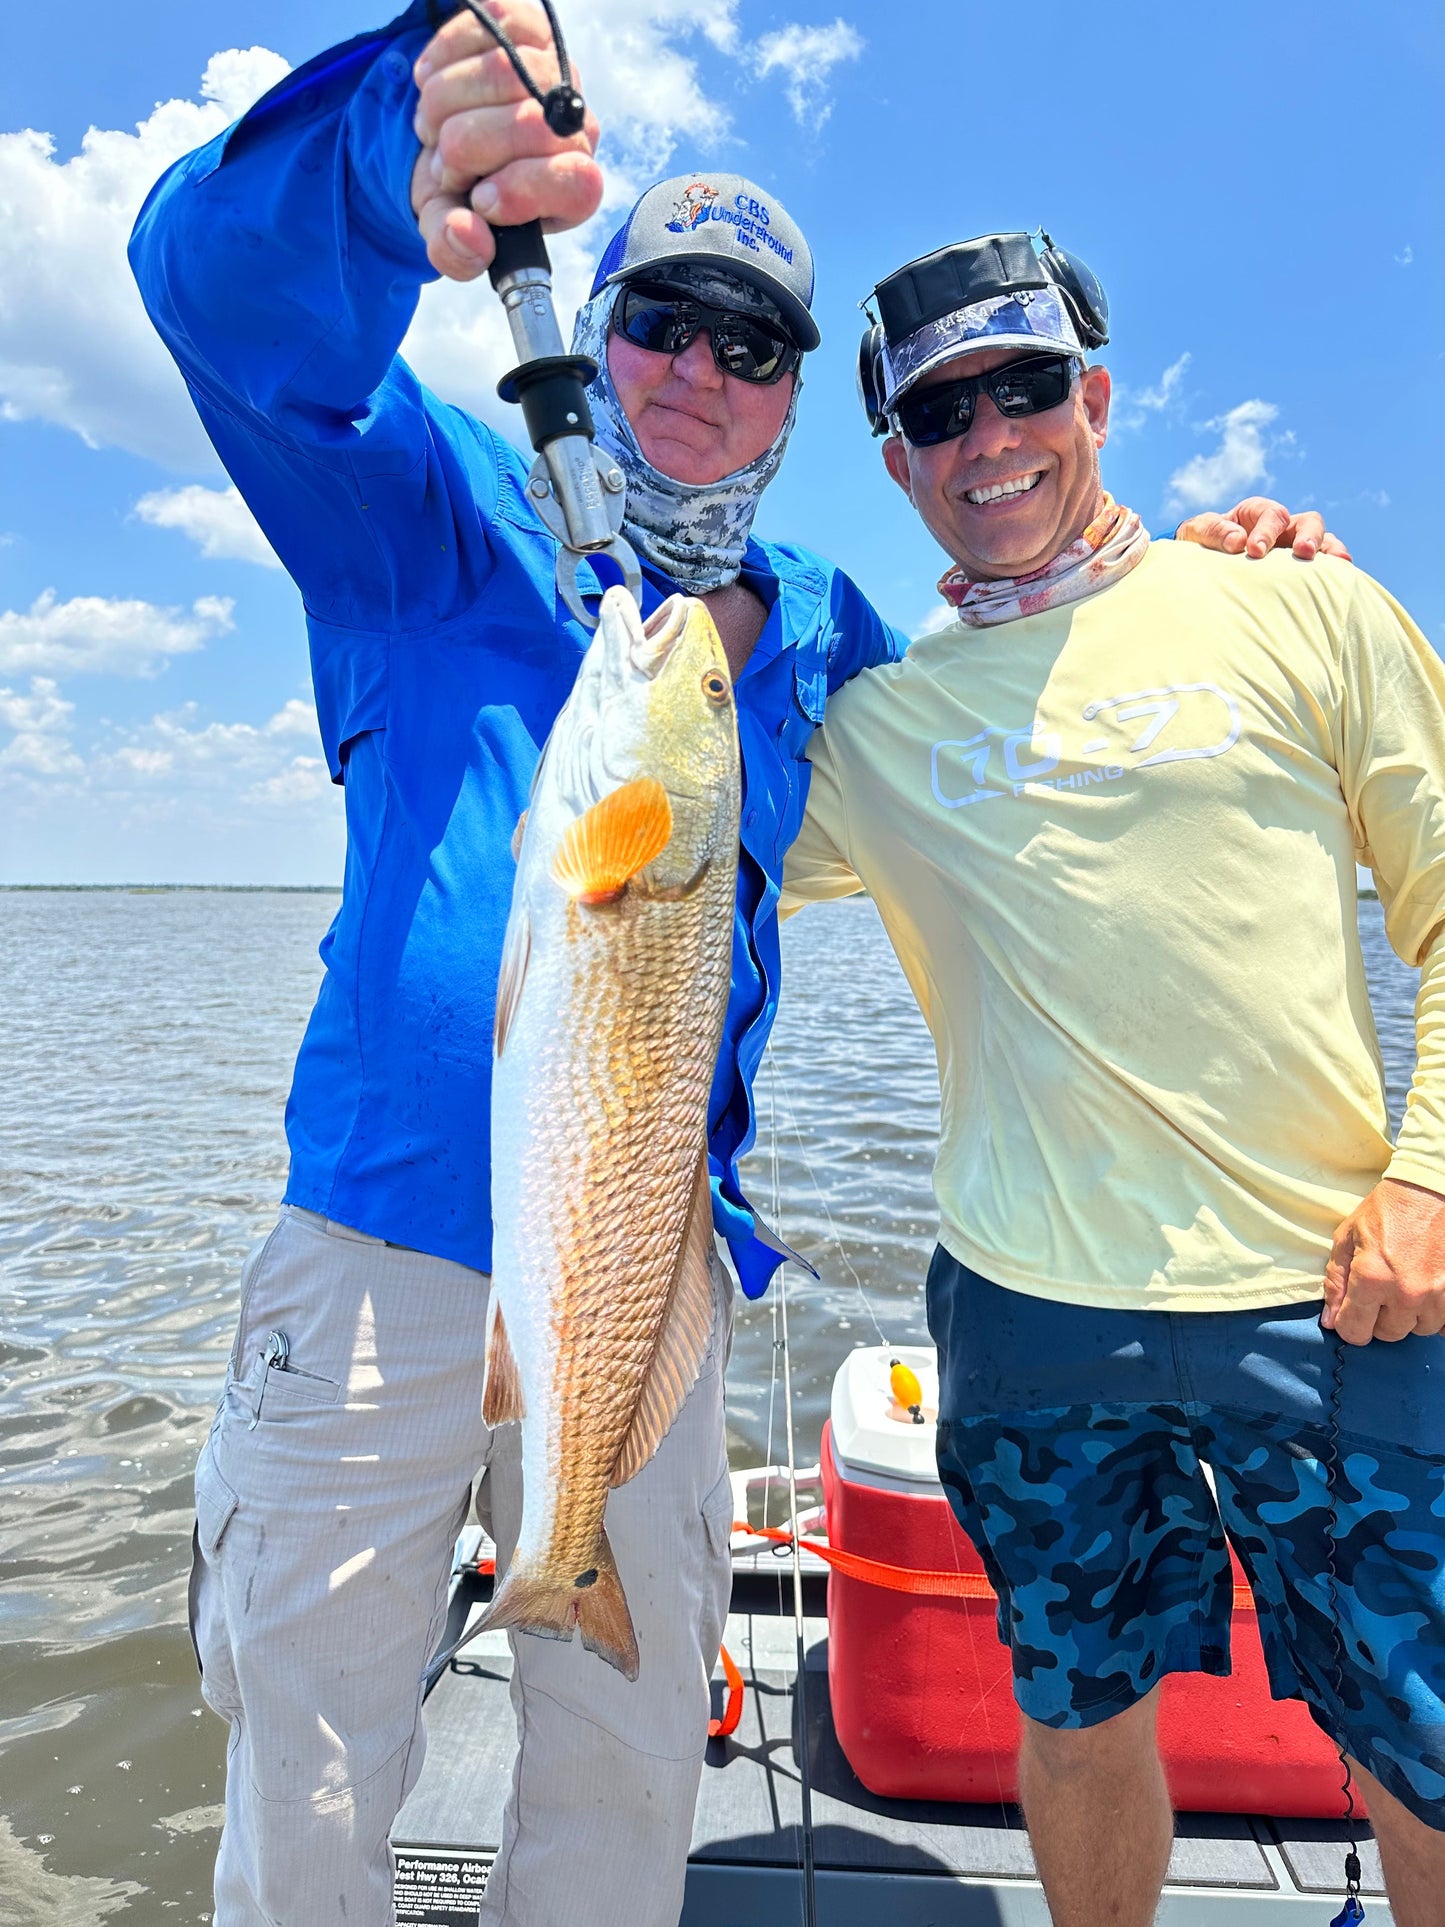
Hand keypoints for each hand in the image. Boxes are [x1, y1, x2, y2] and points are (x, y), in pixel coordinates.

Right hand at [409, 1, 601, 282]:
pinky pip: (486, 26)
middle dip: (464, 149)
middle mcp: (577, 126)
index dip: (521, 192)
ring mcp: (556, 69)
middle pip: (528, 123)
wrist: (446, 132)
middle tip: (445, 164)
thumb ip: (455, 250)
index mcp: (575, 186)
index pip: (576, 182)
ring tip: (435, 127)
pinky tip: (433, 82)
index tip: (480, 201)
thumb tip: (469, 239)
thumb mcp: (450, 227)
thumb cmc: (459, 188)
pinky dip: (442, 57)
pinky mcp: (527, 25)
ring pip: (502, 72)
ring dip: (444, 105)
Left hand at [1176, 497, 1352, 562]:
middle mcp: (1283, 527)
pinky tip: (1339, 584)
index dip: (1266, 531)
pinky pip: (1322, 568)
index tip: (1254, 550)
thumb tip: (1238, 541)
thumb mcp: (1197, 532)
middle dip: (1309, 535)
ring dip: (1331, 551)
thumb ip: (1214, 532)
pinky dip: (1332, 572)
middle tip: (1303, 552)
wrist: (1201, 565)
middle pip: (1309, 522)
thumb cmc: (1200, 543)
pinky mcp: (1299, 570)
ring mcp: (1294, 548)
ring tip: (1339, 564)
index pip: (1272, 515)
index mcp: (1257, 513)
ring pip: (1324, 542)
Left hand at [1323, 1178, 1444, 1343]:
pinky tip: (1425, 1292)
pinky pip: (1443, 1324)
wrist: (1430, 1190)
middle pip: (1388, 1334)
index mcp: (1371, 1278)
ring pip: (1418, 1329)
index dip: (1348, 1324)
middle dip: (1379, 1318)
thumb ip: (1335, 1281)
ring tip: (1405, 1285)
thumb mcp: (1347, 1237)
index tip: (1351, 1313)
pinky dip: (1433, 1313)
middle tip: (1380, 1292)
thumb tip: (1329, 1320)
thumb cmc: (1386, 1210)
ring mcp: (1436, 1295)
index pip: (1355, 1331)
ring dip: (1408, 1315)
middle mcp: (1406, 1293)